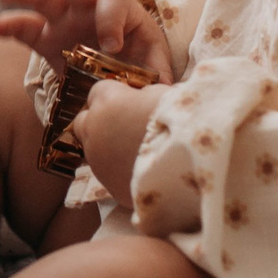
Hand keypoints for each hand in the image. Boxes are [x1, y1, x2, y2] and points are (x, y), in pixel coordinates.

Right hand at [0, 0, 176, 83]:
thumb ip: (156, 78)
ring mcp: (65, 22)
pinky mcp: (45, 40)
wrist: (121, 86)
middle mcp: (90, 10)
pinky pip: (22, 29)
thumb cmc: (142, 74)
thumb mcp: (156, 73)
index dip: (111, 20)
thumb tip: (158, 91)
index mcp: (123, 13)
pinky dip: (3, 27)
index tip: (111, 46)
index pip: (114, 2)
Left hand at [81, 80, 170, 222]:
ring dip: (109, 148)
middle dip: (100, 121)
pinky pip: (109, 174)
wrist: (192, 166)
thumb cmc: (182, 121)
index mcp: (107, 102)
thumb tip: (141, 99)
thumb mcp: (164, 94)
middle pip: (85, 121)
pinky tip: (143, 173)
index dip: (116, 94)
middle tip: (126, 125)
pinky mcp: (109, 187)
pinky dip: (120, 171)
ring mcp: (98, 161)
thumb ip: (144, 95)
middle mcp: (95, 130)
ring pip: (94, 150)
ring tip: (138, 153)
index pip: (99, 90)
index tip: (132, 101)